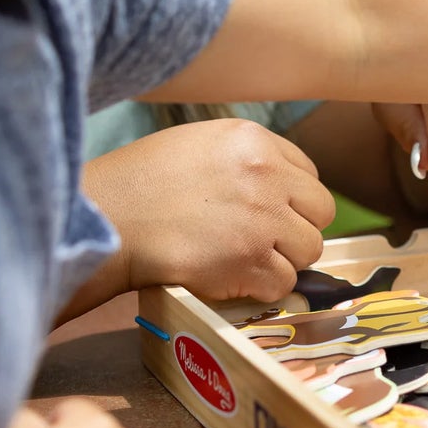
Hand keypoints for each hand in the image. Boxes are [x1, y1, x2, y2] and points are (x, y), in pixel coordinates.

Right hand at [84, 118, 335, 301]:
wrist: (107, 217)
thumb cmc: (141, 181)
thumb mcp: (200, 142)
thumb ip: (247, 158)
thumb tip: (283, 185)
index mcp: (255, 140)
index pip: (309, 174)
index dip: (292, 198)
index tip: (270, 211)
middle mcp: (267, 176)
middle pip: (320, 213)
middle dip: (296, 229)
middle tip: (262, 239)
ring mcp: (262, 220)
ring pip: (308, 250)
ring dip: (281, 260)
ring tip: (242, 257)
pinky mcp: (250, 261)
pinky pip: (283, 283)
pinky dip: (261, 287)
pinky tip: (231, 276)